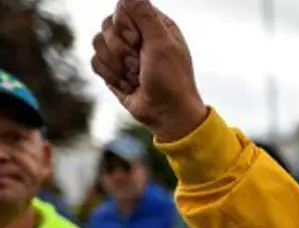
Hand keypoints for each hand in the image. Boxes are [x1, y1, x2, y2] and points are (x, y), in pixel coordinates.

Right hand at [90, 0, 207, 141]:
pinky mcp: (114, 68)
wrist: (167, 114)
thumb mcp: (161, 44)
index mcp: (154, 25)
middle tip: (140, 65)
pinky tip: (128, 85)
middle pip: (107, 25)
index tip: (139, 42)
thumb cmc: (171, 79)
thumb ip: (144, 15)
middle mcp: (139, 35)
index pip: (122, 8)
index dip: (125, 26)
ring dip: (117, 66)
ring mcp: (124, 52)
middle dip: (121, 49)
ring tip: (137, 77)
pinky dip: (111, 76)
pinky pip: (95, 62)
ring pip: (97, 43)